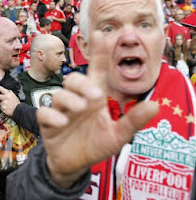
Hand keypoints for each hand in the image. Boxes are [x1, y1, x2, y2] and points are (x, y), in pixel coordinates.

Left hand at [0, 83, 19, 116]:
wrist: (18, 110)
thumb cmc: (16, 103)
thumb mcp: (13, 95)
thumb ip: (9, 93)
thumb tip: (4, 90)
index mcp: (8, 94)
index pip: (2, 89)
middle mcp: (6, 98)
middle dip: (0, 98)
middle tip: (5, 100)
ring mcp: (4, 103)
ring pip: (0, 102)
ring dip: (3, 104)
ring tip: (8, 105)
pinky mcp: (3, 108)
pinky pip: (1, 107)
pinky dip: (3, 108)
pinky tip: (7, 108)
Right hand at [37, 30, 158, 187]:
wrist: (74, 165)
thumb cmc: (95, 145)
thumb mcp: (118, 135)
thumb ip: (133, 121)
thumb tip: (155, 105)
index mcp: (94, 99)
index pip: (96, 72)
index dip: (98, 53)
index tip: (99, 34)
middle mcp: (77, 100)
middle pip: (74, 80)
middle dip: (82, 84)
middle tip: (95, 97)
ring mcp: (60, 110)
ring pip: (59, 94)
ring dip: (69, 99)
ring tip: (80, 109)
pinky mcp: (47, 123)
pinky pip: (45, 112)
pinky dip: (52, 115)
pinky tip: (62, 122)